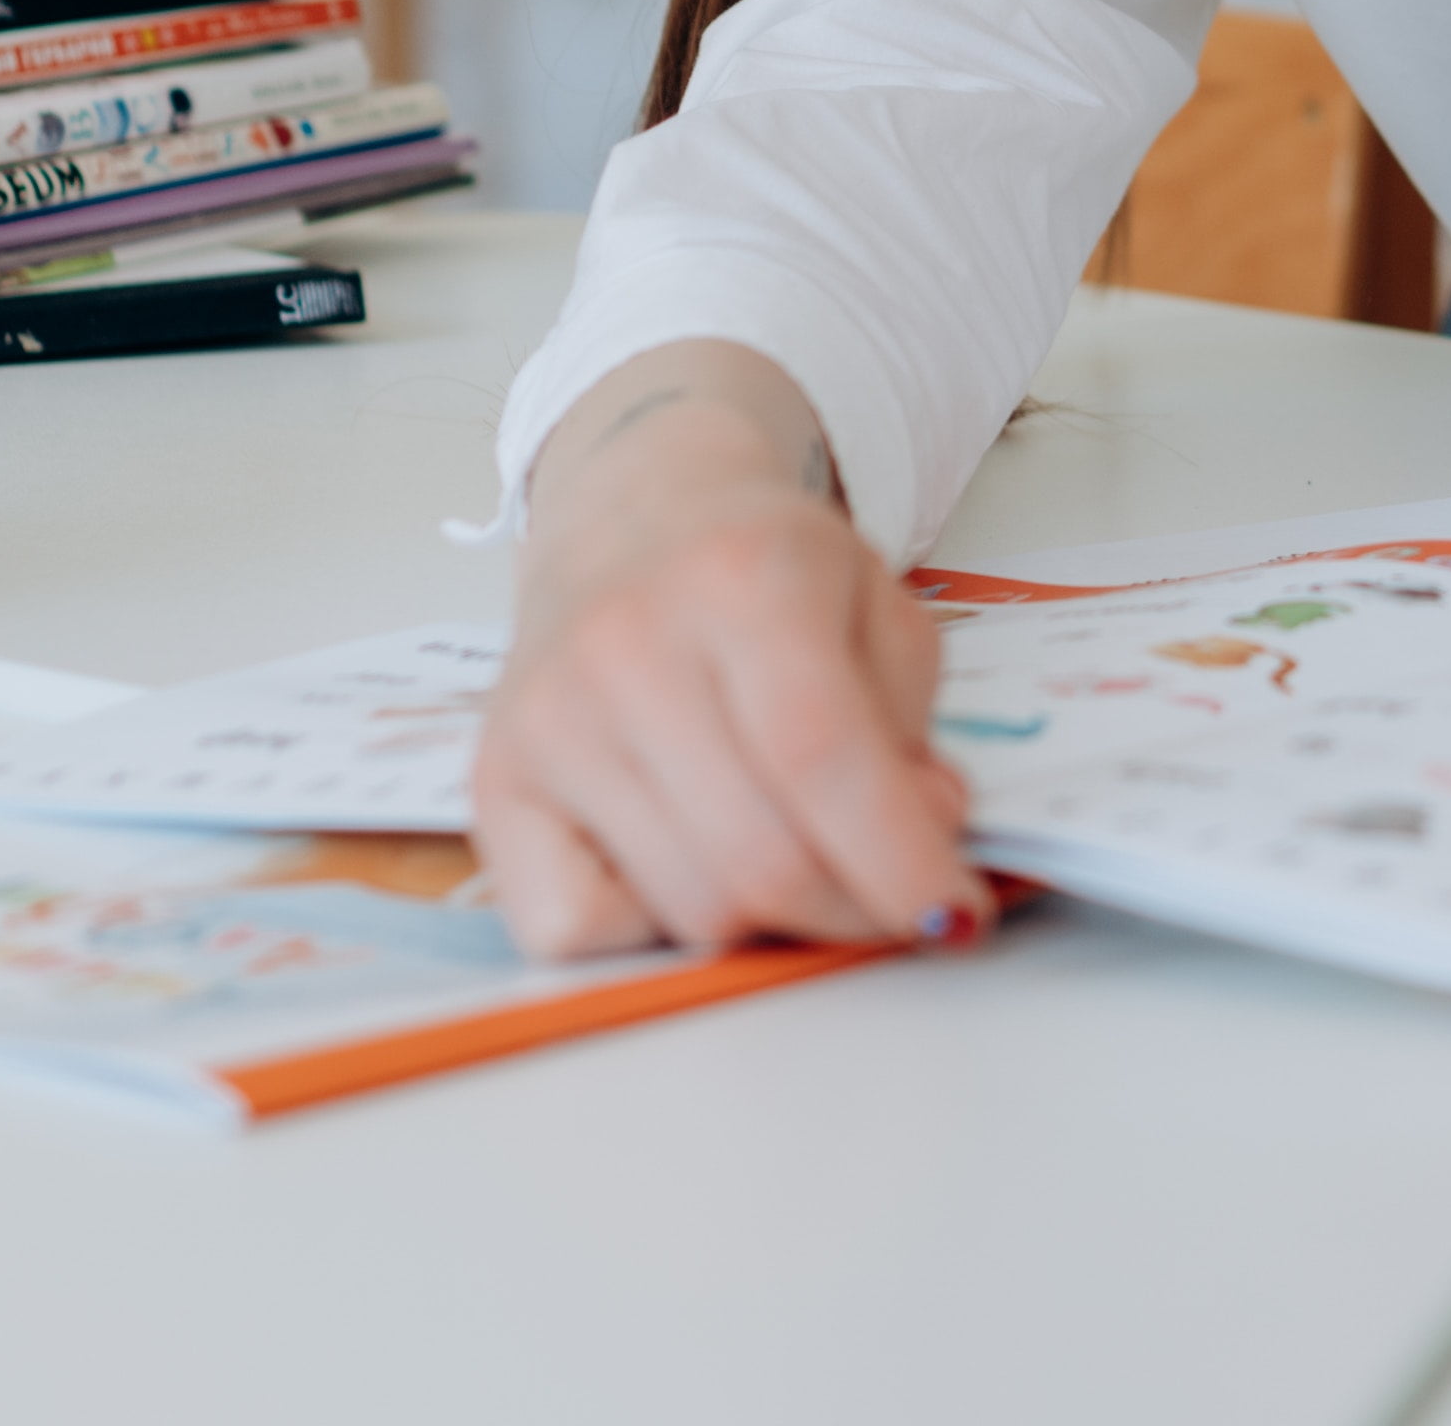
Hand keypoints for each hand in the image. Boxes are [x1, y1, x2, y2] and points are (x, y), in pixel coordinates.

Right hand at [472, 341, 982, 960]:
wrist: (630, 518)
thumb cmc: (764, 571)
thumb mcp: (876, 606)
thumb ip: (912, 725)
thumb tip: (922, 837)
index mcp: (743, 578)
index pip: (821, 757)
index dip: (899, 860)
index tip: (958, 917)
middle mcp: (627, 646)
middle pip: (758, 856)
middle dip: (853, 908)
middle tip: (889, 898)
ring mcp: (548, 720)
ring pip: (687, 907)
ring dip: (769, 921)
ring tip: (794, 855)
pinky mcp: (492, 783)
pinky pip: (573, 931)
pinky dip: (649, 931)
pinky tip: (688, 866)